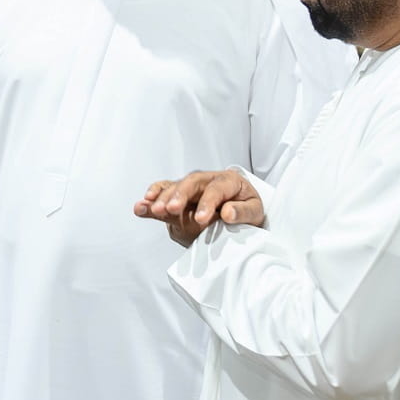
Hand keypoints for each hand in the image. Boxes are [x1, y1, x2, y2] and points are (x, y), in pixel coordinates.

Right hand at [134, 170, 263, 247]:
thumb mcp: (255, 212)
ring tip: (153, 209)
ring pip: (175, 186)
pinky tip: (143, 203)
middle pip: (191, 182)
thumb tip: (228, 212)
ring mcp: (192, 185)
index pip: (216, 189)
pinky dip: (154, 194)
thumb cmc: (246, 209)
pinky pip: (164, 189)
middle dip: (179, 195)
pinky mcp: (180, 193)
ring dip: (162, 197)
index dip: (208, 204)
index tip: (202, 220)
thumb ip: (243, 212)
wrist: (239, 209)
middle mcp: (207, 179)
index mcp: (229, 181)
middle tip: (170, 210)